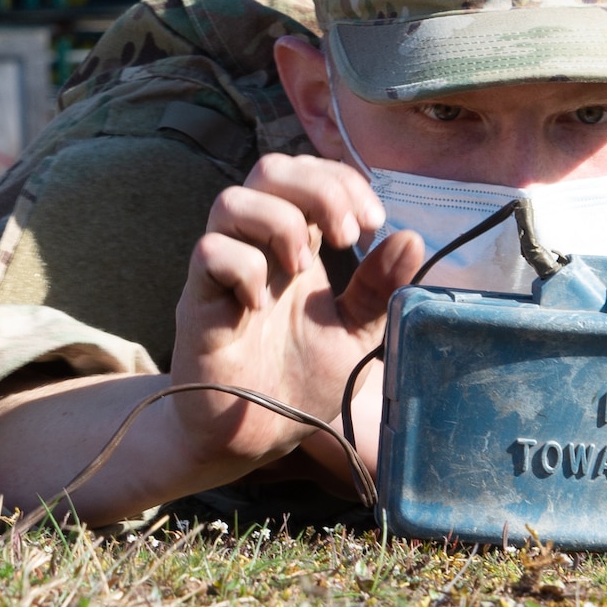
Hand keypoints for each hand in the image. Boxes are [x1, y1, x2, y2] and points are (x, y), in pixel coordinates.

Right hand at [172, 153, 423, 479]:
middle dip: (318, 189)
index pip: (308, 175)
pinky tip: (262, 305)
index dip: (342, 181)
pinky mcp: (197, 302)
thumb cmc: (299, 381)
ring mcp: (223, 271)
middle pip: (270, 169)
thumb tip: (410, 238)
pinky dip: (244, 268)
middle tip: (348, 237)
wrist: (257, 438)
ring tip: (304, 269)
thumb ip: (378, 288)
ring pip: (232, 200)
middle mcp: (256, 247)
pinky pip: (209, 253)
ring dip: (281, 223)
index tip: (374, 225)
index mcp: (295, 245)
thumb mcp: (354, 332)